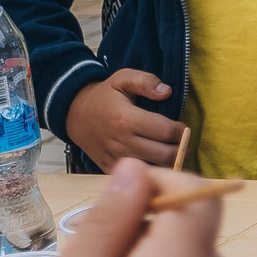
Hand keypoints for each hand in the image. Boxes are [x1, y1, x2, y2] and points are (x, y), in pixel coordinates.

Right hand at [65, 71, 181, 167]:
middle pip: (165, 155)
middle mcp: (122, 142)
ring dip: (167, 163)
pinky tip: (152, 159)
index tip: (181, 127)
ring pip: (155, 170)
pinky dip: (150, 171)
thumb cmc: (104, 96)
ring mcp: (116, 159)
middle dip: (179, 149)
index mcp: (126, 119)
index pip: (166, 131)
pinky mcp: (111, 169)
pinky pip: (138, 177)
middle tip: (179, 141)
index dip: (181, 130)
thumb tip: (167, 92)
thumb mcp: (122, 79)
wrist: (75, 114)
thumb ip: (146, 81)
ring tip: (168, 150)